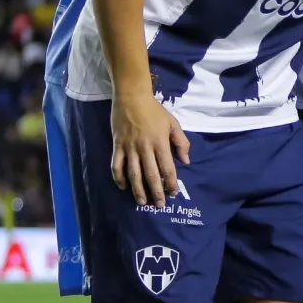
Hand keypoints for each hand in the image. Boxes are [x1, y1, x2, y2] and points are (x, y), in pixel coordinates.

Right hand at [109, 92, 188, 206]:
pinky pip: (116, 165)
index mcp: (160, 143)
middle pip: (150, 174)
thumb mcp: (172, 123)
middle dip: (156, 191)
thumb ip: (181, 142)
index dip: (170, 182)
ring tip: (142, 201)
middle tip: (159, 205)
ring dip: (138, 190)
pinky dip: (119, 178)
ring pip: (133, 174)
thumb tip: (186, 160)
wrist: (131, 97)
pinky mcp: (117, 146)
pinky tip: (123, 187)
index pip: (167, 168)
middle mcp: (145, 148)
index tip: (173, 193)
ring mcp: (129, 148)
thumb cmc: (154, 110)